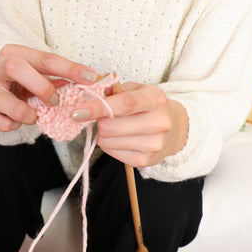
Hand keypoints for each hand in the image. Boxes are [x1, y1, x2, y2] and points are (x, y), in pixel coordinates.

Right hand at [0, 44, 96, 130]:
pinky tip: (11, 119)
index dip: (70, 68)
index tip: (90, 78)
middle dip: (42, 87)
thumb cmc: (18, 86)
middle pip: (17, 67)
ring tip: (31, 114)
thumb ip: (59, 79)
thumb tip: (89, 81)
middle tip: (54, 101)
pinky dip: (14, 126)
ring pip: (13, 107)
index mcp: (12, 53)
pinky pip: (3, 124)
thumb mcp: (36, 77)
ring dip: (30, 116)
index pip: (45, 58)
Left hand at [72, 82, 188, 167]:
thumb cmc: (148, 106)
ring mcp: (154, 144)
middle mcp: (159, 123)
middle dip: (99, 122)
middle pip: (112, 126)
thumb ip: (114, 90)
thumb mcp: (136, 90)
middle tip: (102, 118)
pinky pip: (112, 153)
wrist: (174, 129)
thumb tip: (91, 93)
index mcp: (156, 99)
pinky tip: (119, 138)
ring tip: (114, 128)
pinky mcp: (145, 160)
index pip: (124, 104)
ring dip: (103, 134)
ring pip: (108, 141)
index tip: (78, 111)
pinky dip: (109, 145)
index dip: (98, 107)